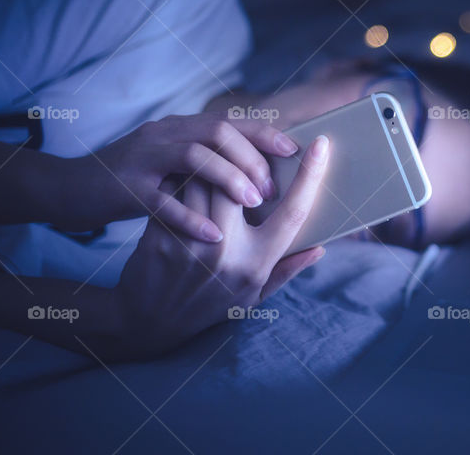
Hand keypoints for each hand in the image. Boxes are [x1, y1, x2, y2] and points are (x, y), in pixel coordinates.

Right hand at [69, 113, 298, 240]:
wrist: (67, 189)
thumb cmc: (131, 181)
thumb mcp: (171, 163)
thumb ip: (208, 160)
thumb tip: (258, 171)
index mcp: (181, 128)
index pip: (232, 122)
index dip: (265, 134)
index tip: (295, 151)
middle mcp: (165, 135)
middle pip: (219, 132)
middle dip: (252, 159)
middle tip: (272, 189)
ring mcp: (144, 158)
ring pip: (195, 157)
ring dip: (230, 179)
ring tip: (254, 203)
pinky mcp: (125, 187)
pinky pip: (162, 200)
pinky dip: (191, 217)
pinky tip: (215, 235)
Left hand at [112, 135, 329, 358]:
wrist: (148, 323)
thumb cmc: (208, 306)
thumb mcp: (253, 296)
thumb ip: (286, 270)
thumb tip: (320, 248)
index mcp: (257, 263)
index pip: (294, 212)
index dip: (311, 175)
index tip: (321, 144)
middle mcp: (227, 253)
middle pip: (240, 182)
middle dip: (242, 161)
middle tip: (242, 153)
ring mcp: (191, 244)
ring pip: (204, 179)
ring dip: (209, 165)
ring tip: (211, 161)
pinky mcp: (160, 236)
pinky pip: (174, 191)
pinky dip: (179, 178)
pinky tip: (181, 178)